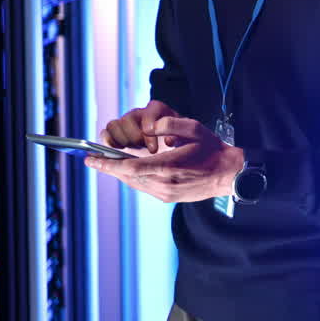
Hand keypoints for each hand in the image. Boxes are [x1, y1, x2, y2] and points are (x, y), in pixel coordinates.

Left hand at [85, 116, 245, 202]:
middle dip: (109, 167)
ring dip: (120, 173)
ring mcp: (165, 193)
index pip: (129, 167)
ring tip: (108, 163)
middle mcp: (163, 184)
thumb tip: (149, 126)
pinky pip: (143, 187)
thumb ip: (171, 123)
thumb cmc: (213, 150)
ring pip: (134, 183)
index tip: (90, 159)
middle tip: (93, 159)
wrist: (229, 175)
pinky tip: (129, 170)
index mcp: (168, 167)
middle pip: (127, 177)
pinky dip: (132, 178)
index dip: (107, 164)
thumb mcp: (195, 129)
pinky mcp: (167, 197)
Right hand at [100, 100, 179, 155]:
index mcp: (158, 110)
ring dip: (120, 141)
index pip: (151, 110)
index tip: (156, 147)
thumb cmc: (187, 141)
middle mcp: (140, 115)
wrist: (182, 151)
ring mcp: (128, 125)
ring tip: (132, 152)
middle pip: (127, 119)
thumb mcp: (191, 134)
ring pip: (113, 126)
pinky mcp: (119, 136)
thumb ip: (178, 130)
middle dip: (133, 137)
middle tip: (144, 151)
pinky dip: (108, 144)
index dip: (150, 126)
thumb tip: (165, 138)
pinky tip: (118, 155)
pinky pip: (106, 135)